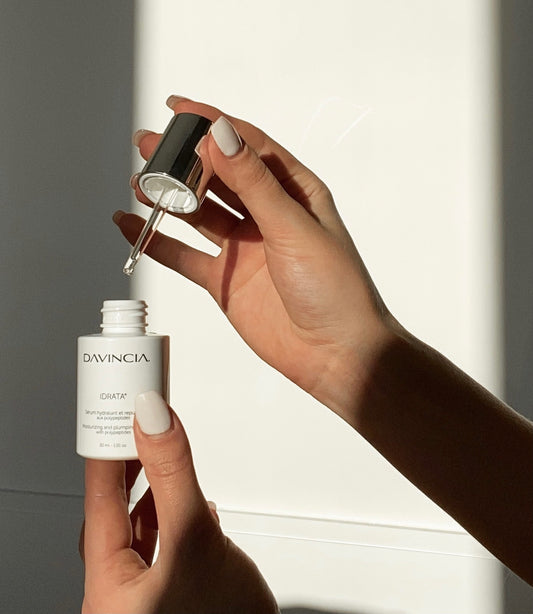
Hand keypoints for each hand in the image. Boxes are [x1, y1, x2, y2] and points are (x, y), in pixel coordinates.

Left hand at [81, 391, 277, 613]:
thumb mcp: (193, 536)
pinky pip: (162, 536)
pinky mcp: (172, 586)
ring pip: (140, 521)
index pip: (97, 496)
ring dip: (151, 484)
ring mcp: (146, 589)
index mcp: (106, 583)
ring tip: (157, 449)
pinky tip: (186, 498)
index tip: (118, 408)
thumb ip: (172, 474)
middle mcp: (119, 587)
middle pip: (114, 507)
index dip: (108, 446)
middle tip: (137, 421)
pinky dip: (173, 510)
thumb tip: (151, 420)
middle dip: (127, 462)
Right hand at [114, 97, 395, 422]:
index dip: (213, 125)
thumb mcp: (294, 227)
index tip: (179, 108)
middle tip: (148, 144)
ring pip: (198, 213)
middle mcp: (266, 216)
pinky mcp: (226, 279)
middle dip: (183, 159)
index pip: (247, 147)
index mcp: (294, 193)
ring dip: (169, 196)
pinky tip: (133, 224)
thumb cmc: (334, 289)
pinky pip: (183, 255)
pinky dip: (158, 240)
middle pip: (217, 177)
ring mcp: (244, 248)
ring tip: (139, 180)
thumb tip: (221, 135)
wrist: (335, 353)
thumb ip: (254, 184)